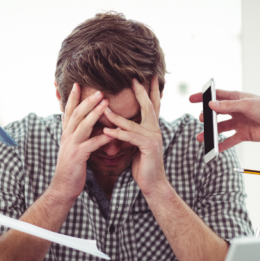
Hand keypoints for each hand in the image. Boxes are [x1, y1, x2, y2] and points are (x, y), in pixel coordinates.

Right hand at [50, 84, 113, 200]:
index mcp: (66, 134)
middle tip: (99, 90)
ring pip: (83, 125)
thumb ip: (76, 136)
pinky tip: (113, 133)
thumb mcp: (72, 148)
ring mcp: (71, 146)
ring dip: (95, 113)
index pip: (69, 111)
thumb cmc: (71, 168)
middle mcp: (67, 137)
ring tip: (106, 103)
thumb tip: (82, 125)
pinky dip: (103, 137)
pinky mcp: (78, 156)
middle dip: (87, 100)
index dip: (73, 98)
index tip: (78, 84)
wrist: (63, 187)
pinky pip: (92, 144)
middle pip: (77, 114)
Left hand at [103, 77, 166, 195]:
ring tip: (103, 108)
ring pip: (132, 123)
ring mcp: (153, 138)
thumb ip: (132, 133)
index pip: (152, 105)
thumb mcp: (136, 145)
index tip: (146, 77)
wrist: (153, 183)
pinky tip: (106, 131)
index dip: (150, 91)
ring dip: (116, 116)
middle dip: (141, 92)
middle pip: (148, 106)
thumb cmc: (143, 165)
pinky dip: (117, 134)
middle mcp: (155, 130)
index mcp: (152, 128)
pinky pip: (130, 137)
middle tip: (133, 78)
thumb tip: (121, 124)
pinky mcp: (148, 147)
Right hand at [188, 89, 259, 151]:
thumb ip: (228, 106)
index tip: (191, 99)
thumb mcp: (247, 105)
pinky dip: (221, 145)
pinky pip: (229, 141)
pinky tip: (214, 149)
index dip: (203, 97)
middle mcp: (236, 111)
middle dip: (206, 117)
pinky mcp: (243, 135)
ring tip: (201, 137)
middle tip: (201, 120)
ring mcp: (239, 123)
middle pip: (216, 114)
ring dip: (211, 133)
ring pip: (220, 128)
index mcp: (236, 99)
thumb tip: (211, 105)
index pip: (216, 96)